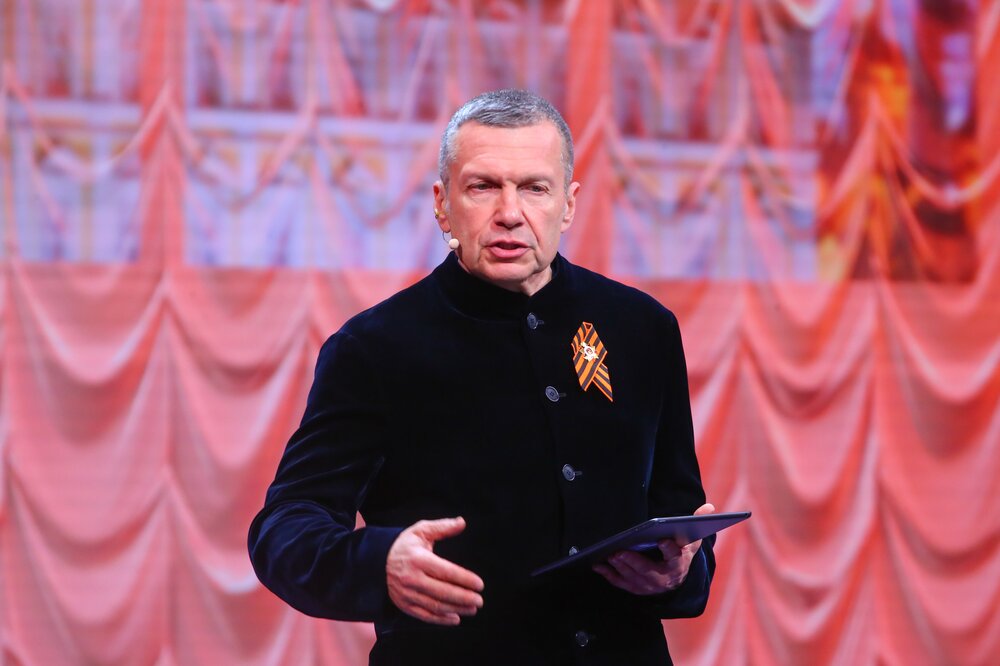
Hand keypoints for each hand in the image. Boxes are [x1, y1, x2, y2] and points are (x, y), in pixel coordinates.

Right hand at [386, 517, 484, 625]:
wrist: (377, 560)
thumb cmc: (405, 545)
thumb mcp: (421, 531)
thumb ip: (443, 527)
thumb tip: (462, 522)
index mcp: (418, 559)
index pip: (446, 572)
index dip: (464, 579)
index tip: (480, 585)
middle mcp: (411, 578)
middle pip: (442, 592)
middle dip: (464, 598)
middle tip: (480, 601)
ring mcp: (407, 594)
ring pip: (435, 606)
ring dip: (456, 609)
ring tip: (472, 609)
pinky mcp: (404, 604)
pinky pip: (424, 616)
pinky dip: (441, 620)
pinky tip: (455, 619)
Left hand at [593, 503, 714, 594]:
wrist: (676, 580)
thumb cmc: (681, 554)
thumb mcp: (691, 540)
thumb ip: (697, 523)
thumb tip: (709, 507)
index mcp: (678, 563)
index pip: (674, 556)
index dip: (669, 548)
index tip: (663, 539)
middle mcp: (664, 578)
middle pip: (648, 570)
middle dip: (634, 561)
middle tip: (620, 551)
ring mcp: (648, 586)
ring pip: (633, 578)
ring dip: (620, 567)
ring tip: (609, 554)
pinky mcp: (635, 588)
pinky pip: (620, 583)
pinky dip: (608, 574)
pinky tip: (597, 564)